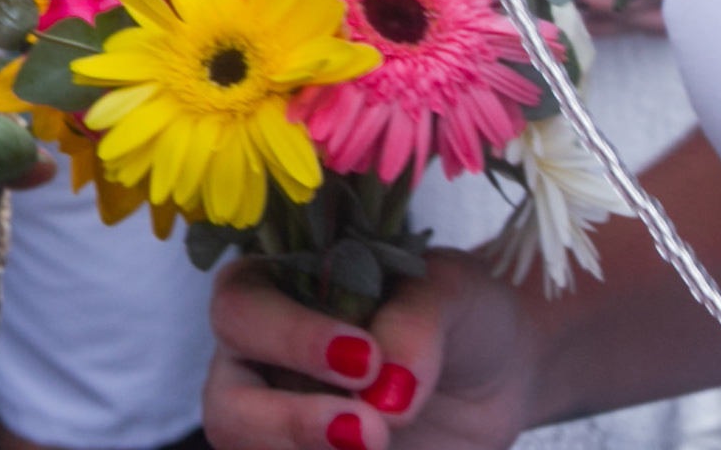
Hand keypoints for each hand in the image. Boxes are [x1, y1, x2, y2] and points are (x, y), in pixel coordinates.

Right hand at [205, 253, 534, 449]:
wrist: (494, 378)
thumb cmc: (458, 313)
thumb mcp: (454, 291)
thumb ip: (416, 319)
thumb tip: (388, 392)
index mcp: (275, 286)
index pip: (241, 307)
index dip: (289, 337)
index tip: (367, 361)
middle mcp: (261, 359)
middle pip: (226, 401)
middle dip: (289, 422)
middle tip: (372, 432)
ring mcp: (278, 420)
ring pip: (247, 449)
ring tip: (380, 445)